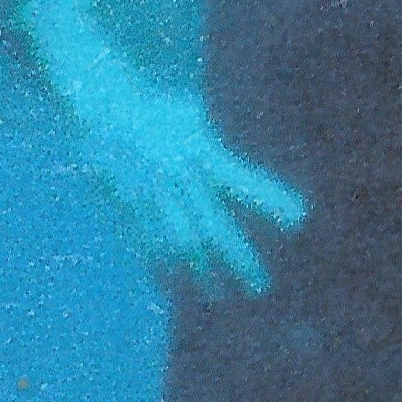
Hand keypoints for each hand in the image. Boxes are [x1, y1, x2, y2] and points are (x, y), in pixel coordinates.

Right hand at [69, 82, 305, 292]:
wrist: (100, 107)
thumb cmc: (151, 108)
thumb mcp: (188, 114)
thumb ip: (210, 145)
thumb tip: (234, 171)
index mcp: (200, 150)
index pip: (242, 181)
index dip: (271, 201)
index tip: (300, 221)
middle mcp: (179, 176)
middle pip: (213, 226)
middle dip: (238, 258)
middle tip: (260, 287)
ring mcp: (152, 193)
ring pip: (179, 242)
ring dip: (200, 271)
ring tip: (218, 294)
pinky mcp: (127, 205)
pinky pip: (145, 242)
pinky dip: (158, 265)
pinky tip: (170, 284)